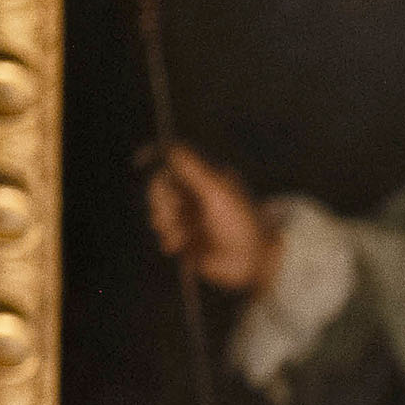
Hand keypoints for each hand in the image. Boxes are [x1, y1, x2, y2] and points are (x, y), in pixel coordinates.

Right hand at [144, 142, 279, 292]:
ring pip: (160, 217)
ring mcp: (190, 221)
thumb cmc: (241, 221)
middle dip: (161, 205)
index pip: (170, 171)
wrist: (254, 259)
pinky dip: (170, 241)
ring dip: (166, 226)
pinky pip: (166, 238)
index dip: (159, 174)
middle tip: (172, 215)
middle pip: (160, 194)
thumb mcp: (216, 191)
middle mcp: (194, 199)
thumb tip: (172, 145)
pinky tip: (178, 247)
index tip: (150, 173)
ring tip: (181, 237)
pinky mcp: (188, 243)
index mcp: (202, 182)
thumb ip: (193, 169)